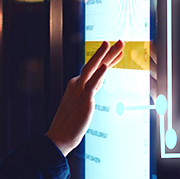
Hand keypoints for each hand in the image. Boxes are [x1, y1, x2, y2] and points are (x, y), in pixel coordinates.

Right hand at [45, 40, 124, 156]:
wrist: (59, 137)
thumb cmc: (70, 124)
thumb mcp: (82, 102)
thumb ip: (90, 91)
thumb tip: (99, 82)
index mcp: (76, 85)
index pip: (94, 69)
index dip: (108, 59)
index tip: (118, 52)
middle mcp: (77, 84)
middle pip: (93, 64)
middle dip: (107, 52)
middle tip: (120, 41)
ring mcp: (79, 92)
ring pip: (92, 69)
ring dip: (103, 56)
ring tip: (113, 44)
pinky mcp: (83, 101)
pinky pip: (92, 85)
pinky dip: (99, 75)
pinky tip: (105, 66)